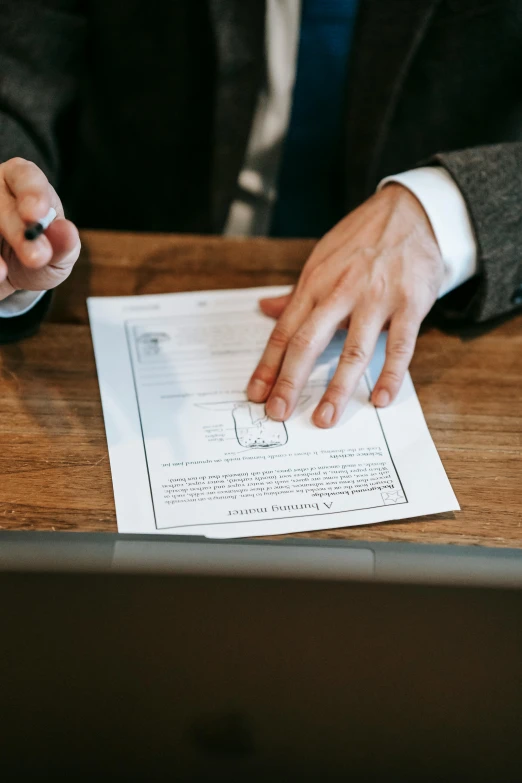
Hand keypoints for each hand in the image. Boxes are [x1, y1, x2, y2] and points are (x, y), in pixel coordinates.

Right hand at [0, 157, 79, 300]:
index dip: (31, 193)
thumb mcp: (60, 254)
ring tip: (3, 273)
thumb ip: (65, 245)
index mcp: (25, 182)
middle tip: (35, 258)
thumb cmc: (42, 252)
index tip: (36, 215)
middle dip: (17, 231)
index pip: (26, 176)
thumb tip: (66, 231)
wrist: (16, 274)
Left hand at [247, 183, 444, 427]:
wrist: (412, 212)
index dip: (268, 364)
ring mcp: (377, 299)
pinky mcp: (410, 304)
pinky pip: (399, 346)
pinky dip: (390, 374)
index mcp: (316, 283)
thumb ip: (296, 292)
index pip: (285, 331)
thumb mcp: (322, 260)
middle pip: (308, 342)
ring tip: (324, 417)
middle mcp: (341, 292)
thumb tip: (265, 309)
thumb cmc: (362, 240)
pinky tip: (379, 398)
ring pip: (352, 349)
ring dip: (337, 387)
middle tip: (277, 412)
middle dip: (290, 380)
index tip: (255, 393)